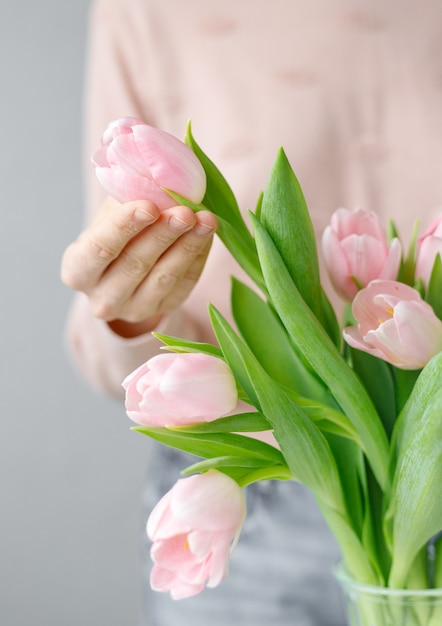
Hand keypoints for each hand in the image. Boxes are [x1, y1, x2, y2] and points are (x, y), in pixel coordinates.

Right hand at [61, 197, 217, 336]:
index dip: (124, 226)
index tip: (149, 205)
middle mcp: (102, 298)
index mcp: (77, 270)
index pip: (99, 248)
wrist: (125, 265)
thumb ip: (128, 198)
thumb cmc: (115, 230)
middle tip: (185, 212)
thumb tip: (161, 179)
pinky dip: (198, 256)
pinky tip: (207, 233)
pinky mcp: (164, 310)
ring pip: (164, 278)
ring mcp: (134, 310)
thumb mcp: (112, 212)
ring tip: (205, 219)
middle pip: (134, 265)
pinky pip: (184, 284)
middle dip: (163, 235)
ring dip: (187, 246)